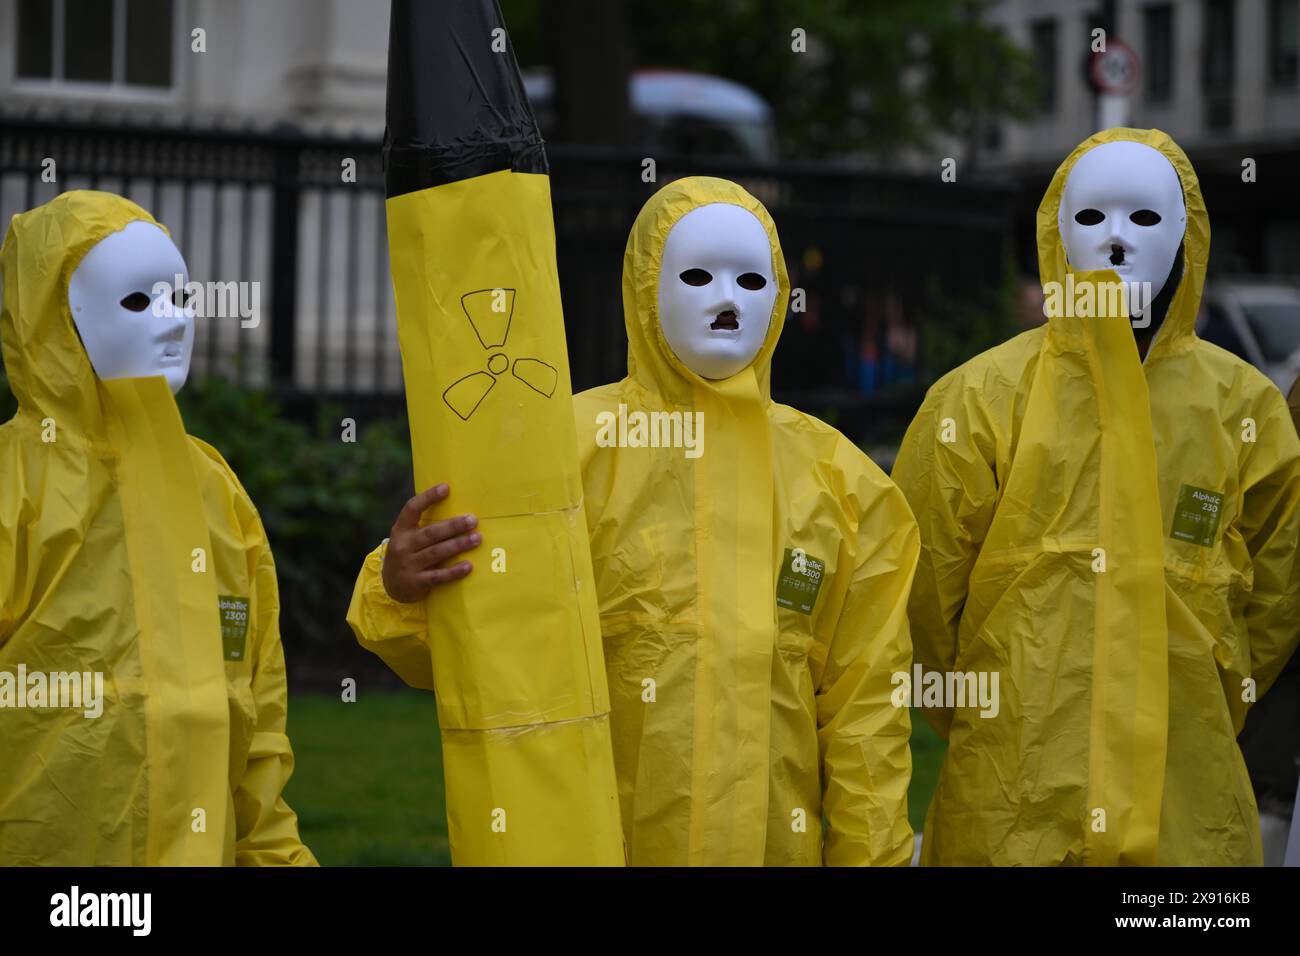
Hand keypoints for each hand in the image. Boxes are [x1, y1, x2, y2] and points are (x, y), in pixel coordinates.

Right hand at [381, 483, 479, 602]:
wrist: (391, 586)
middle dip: (453, 526)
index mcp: (401, 529)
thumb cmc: (408, 553)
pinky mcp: (416, 582)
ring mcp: (409, 564)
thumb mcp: (408, 537)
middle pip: (430, 533)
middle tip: (472, 520)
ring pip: (436, 553)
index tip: (446, 487)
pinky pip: (438, 576)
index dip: (428, 497)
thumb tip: (456, 505)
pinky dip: (453, 572)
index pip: (412, 509)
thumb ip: (425, 525)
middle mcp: (403, 545)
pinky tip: (468, 566)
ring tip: (476, 538)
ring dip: (458, 545)